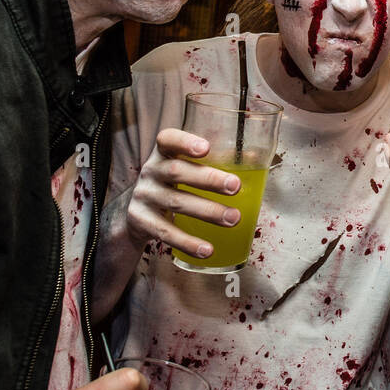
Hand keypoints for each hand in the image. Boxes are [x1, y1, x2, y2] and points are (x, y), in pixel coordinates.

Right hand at [121, 128, 244, 256]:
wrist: (137, 214)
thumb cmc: (173, 184)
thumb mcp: (184, 169)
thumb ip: (210, 163)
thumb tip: (252, 161)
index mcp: (163, 154)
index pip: (167, 139)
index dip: (185, 142)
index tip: (206, 148)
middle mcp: (150, 172)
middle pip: (177, 172)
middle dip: (208, 179)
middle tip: (235, 187)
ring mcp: (144, 197)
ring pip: (176, 203)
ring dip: (208, 211)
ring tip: (234, 219)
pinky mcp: (141, 222)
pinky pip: (166, 233)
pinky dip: (188, 243)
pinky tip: (208, 250)